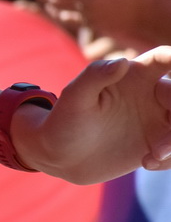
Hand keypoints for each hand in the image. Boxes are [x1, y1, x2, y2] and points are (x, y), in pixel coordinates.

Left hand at [12, 48, 170, 183]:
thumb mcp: (74, 98)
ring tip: (152, 156)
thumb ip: (95, 76)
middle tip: (162, 140)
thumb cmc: (63, 121)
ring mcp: (157, 120)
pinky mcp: (158, 144)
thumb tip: (121, 62)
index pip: (165, 59)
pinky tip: (147, 163)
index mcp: (134, 76)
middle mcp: (152, 95)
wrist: (60, 157)